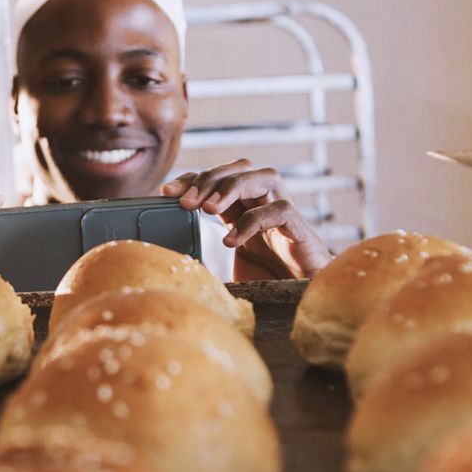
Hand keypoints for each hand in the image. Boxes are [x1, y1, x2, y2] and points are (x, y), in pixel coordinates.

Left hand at [162, 159, 330, 279]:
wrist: (304, 302)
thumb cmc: (267, 284)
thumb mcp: (226, 269)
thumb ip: (206, 260)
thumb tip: (170, 263)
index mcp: (245, 208)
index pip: (218, 180)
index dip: (193, 179)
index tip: (167, 191)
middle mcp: (265, 205)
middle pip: (239, 169)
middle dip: (210, 179)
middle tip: (186, 202)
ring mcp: (285, 215)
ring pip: (264, 177)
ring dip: (233, 187)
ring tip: (208, 209)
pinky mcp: (302, 231)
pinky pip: (280, 210)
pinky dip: (253, 220)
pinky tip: (232, 240)